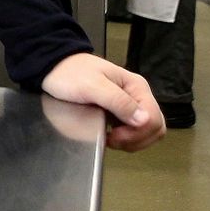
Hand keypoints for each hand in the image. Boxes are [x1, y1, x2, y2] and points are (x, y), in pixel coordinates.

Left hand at [40, 52, 164, 151]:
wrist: (54, 69)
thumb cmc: (70, 73)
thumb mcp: (92, 86)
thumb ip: (118, 101)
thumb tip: (144, 120)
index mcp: (136, 87)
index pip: (153, 119)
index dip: (137, 133)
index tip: (115, 135)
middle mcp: (137, 95)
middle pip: (155, 128)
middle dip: (136, 140)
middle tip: (113, 139)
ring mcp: (130, 105)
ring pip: (146, 132)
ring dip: (132, 141)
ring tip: (111, 138)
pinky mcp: (120, 113)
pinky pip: (134, 132)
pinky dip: (126, 139)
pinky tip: (110, 136)